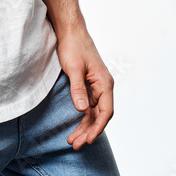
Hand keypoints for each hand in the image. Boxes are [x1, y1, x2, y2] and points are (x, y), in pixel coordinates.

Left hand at [57, 27, 113, 149]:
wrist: (69, 31)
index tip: (88, 139)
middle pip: (99, 116)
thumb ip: (78, 89)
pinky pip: (87, 107)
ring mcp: (95, 88)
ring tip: (73, 141)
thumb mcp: (74, 68)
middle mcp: (103, 87)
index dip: (98, 127)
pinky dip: (81, 118)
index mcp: (105, 83)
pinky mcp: (87, 86)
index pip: (106, 111)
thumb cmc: (74, 46)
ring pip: (93, 114)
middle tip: (75, 145)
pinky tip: (75, 128)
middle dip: (88, 131)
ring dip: (84, 128)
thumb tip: (81, 109)